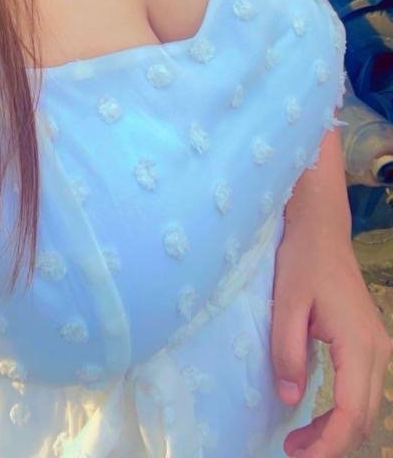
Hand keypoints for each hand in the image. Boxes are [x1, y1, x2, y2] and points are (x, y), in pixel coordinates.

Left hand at [271, 225, 390, 456]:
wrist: (321, 229)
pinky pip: (362, 391)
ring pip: (366, 408)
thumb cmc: (302, 260)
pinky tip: (315, 417)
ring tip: (299, 441)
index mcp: (358, 343)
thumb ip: (287, 351)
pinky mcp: (370, 344)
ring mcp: (378, 347)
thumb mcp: (286, 303)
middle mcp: (377, 350)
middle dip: (331, 444)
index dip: (329, 444)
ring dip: (336, 431)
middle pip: (364, 417)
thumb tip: (291, 398)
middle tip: (293, 452)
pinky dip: (342, 413)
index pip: (352, 411)